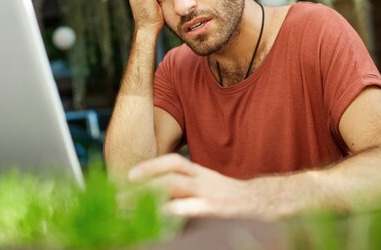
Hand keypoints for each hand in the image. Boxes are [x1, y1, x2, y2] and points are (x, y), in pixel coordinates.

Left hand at [128, 154, 253, 218]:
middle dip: (143, 184)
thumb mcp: (207, 185)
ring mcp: (210, 194)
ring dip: (149, 196)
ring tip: (130, 209)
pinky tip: (157, 219)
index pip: (173, 161)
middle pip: (169, 175)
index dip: (151, 166)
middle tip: (119, 198)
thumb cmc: (228, 197)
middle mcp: (203, 179)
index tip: (129, 176)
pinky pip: (191, 209)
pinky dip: (172, 212)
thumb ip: (185, 186)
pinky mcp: (216, 210)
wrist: (262, 204)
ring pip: (176, 188)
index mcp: (200, 172)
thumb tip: (155, 194)